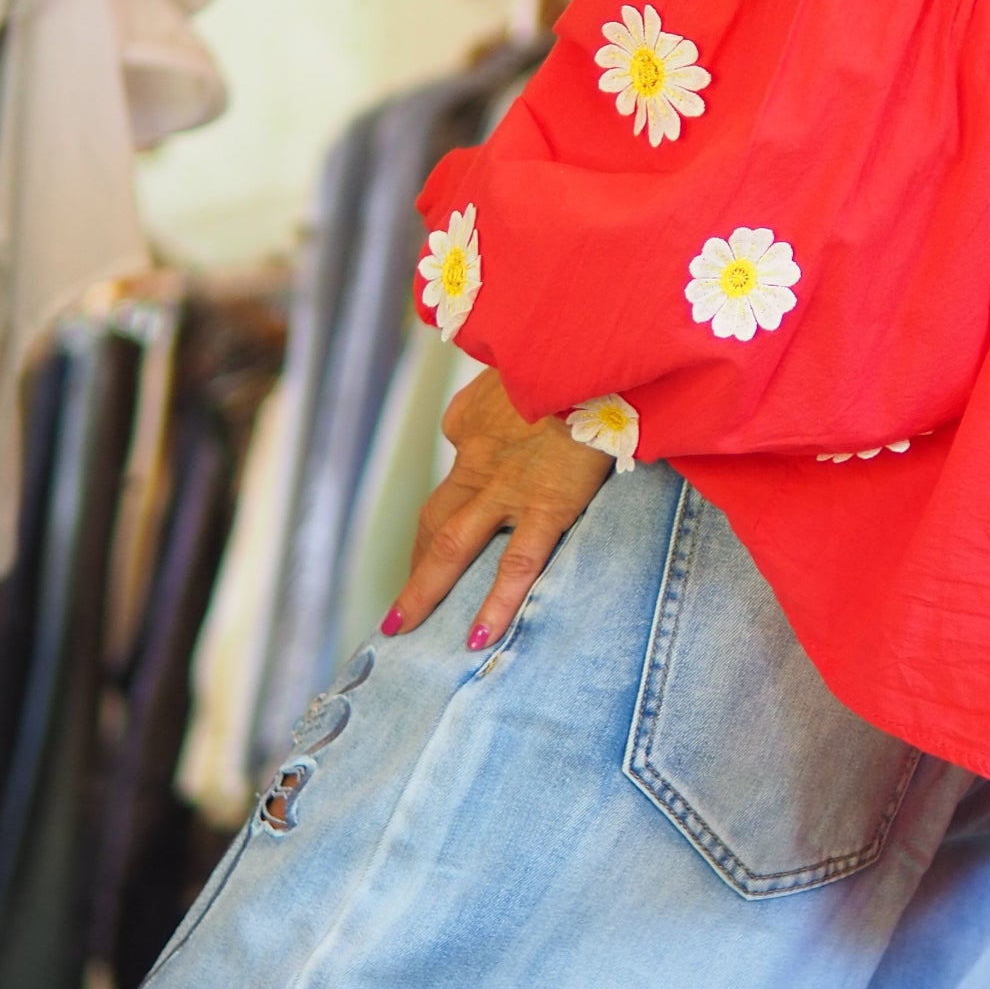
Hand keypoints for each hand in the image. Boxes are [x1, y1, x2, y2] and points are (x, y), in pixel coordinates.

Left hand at [384, 368, 612, 649]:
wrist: (587, 351)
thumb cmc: (561, 350)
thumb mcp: (516, 364)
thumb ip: (501, 395)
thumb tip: (485, 420)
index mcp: (475, 421)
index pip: (457, 466)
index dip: (450, 504)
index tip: (452, 528)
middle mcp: (479, 458)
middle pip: (437, 519)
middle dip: (418, 561)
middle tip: (402, 605)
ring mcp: (507, 487)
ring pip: (452, 546)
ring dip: (425, 589)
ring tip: (404, 629)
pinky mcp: (547, 505)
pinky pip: (516, 564)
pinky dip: (495, 604)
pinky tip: (477, 638)